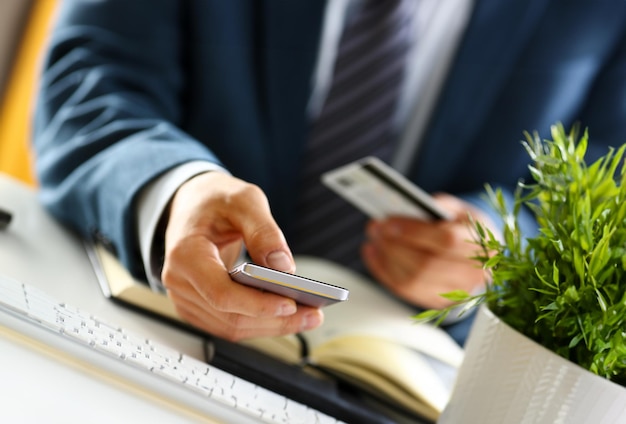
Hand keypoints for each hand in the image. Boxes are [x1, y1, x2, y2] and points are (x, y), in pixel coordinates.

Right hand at [161, 172, 323, 340]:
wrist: (193, 205)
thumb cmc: (214, 200)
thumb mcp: (243, 199)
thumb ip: (263, 230)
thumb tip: (283, 266)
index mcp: (185, 254)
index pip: (221, 293)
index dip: (257, 304)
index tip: (291, 304)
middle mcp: (179, 282)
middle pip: (231, 317)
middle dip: (275, 320)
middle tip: (313, 314)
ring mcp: (185, 298)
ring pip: (232, 327)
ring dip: (272, 326)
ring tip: (308, 316)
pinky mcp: (197, 307)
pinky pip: (230, 325)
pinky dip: (260, 323)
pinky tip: (287, 315)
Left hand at [362, 193, 497, 308]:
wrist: (480, 258)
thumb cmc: (465, 229)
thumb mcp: (460, 210)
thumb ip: (440, 206)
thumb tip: (409, 206)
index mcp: (482, 247)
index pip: (446, 241)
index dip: (414, 232)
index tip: (389, 221)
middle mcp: (472, 275)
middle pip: (425, 265)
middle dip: (394, 245)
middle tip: (375, 227)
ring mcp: (454, 294)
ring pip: (412, 281)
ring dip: (385, 258)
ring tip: (374, 238)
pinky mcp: (436, 303)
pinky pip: (404, 290)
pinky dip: (384, 271)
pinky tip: (374, 253)